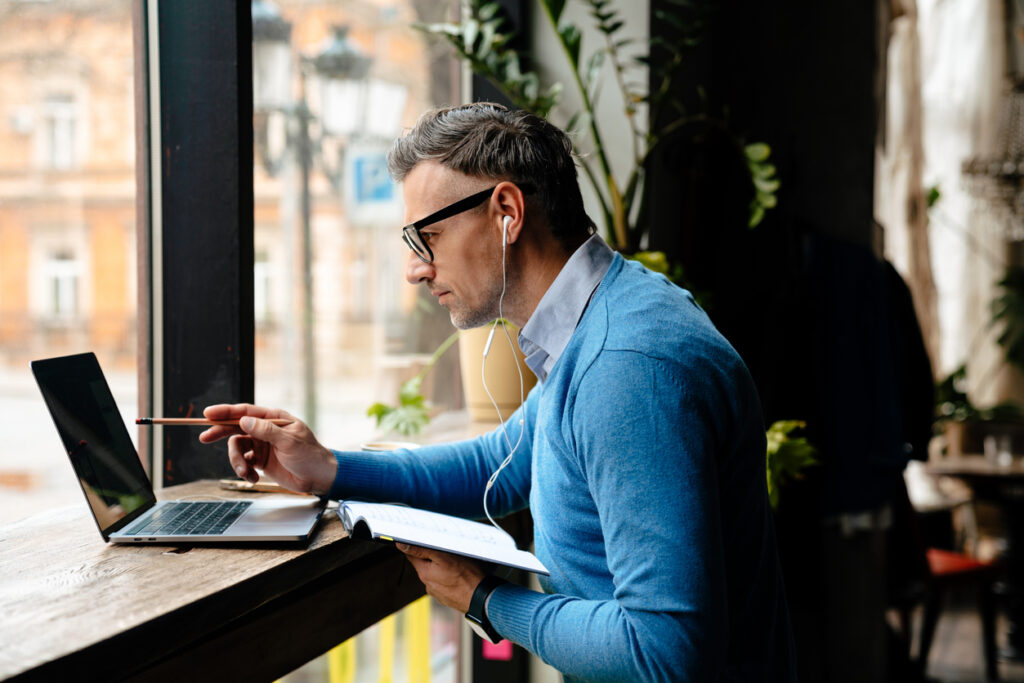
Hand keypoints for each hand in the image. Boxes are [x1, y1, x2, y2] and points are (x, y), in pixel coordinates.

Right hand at [197, 403, 336, 494]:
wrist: (318, 477)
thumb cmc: (309, 455)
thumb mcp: (289, 442)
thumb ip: (266, 431)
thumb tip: (244, 421)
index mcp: (274, 419)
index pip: (246, 411)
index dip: (226, 411)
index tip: (208, 413)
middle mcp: (265, 430)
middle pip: (236, 427)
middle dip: (220, 432)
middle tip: (205, 437)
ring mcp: (262, 445)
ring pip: (237, 448)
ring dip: (236, 461)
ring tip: (245, 472)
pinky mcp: (260, 460)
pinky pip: (243, 462)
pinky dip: (244, 471)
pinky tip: (253, 478)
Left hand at [396, 543, 485, 612]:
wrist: (480, 598)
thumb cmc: (466, 576)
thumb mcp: (443, 557)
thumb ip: (422, 550)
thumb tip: (402, 545)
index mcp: (424, 573)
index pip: (412, 555)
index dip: (417, 546)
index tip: (425, 540)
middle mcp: (427, 584)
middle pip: (425, 564)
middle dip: (432, 557)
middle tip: (447, 552)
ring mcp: (437, 592)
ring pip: (435, 574)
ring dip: (441, 568)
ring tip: (456, 566)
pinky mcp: (446, 597)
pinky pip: (443, 583)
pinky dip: (448, 578)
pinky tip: (458, 576)